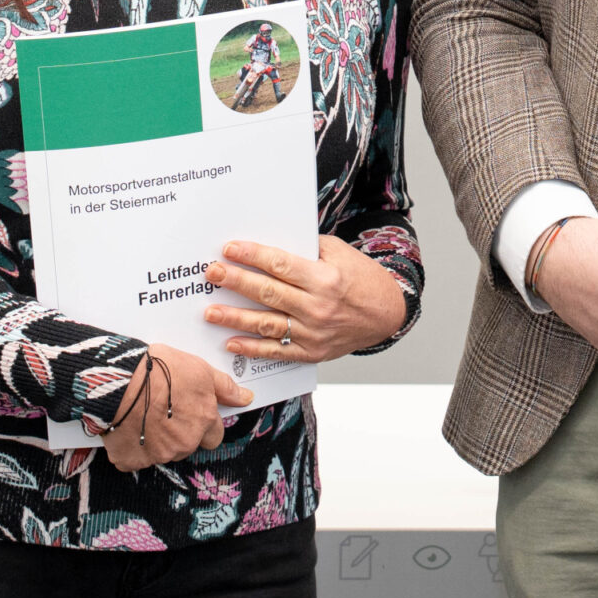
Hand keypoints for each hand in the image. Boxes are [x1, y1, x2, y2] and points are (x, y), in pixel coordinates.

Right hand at [100, 342, 250, 471]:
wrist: (119, 380)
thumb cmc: (160, 371)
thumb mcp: (200, 370)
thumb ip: (224, 387)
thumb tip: (246, 398)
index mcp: (204, 423)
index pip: (214, 436)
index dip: (202, 424)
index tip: (189, 412)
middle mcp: (184, 444)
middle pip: (187, 446)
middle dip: (180, 434)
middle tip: (164, 412)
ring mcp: (157, 455)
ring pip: (162, 454)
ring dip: (156, 441)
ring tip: (143, 416)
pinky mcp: (130, 461)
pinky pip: (134, 460)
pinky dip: (131, 449)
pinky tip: (127, 427)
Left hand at [203, 235, 411, 363]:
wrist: (387, 314)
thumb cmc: (362, 280)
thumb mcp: (341, 254)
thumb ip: (309, 250)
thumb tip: (271, 246)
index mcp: (325, 278)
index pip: (281, 265)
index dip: (253, 256)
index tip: (230, 249)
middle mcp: (318, 306)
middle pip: (268, 292)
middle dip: (236, 282)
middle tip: (212, 274)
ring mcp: (314, 332)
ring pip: (267, 324)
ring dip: (235, 318)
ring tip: (210, 312)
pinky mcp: (312, 352)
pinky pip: (277, 351)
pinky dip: (253, 348)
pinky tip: (231, 342)